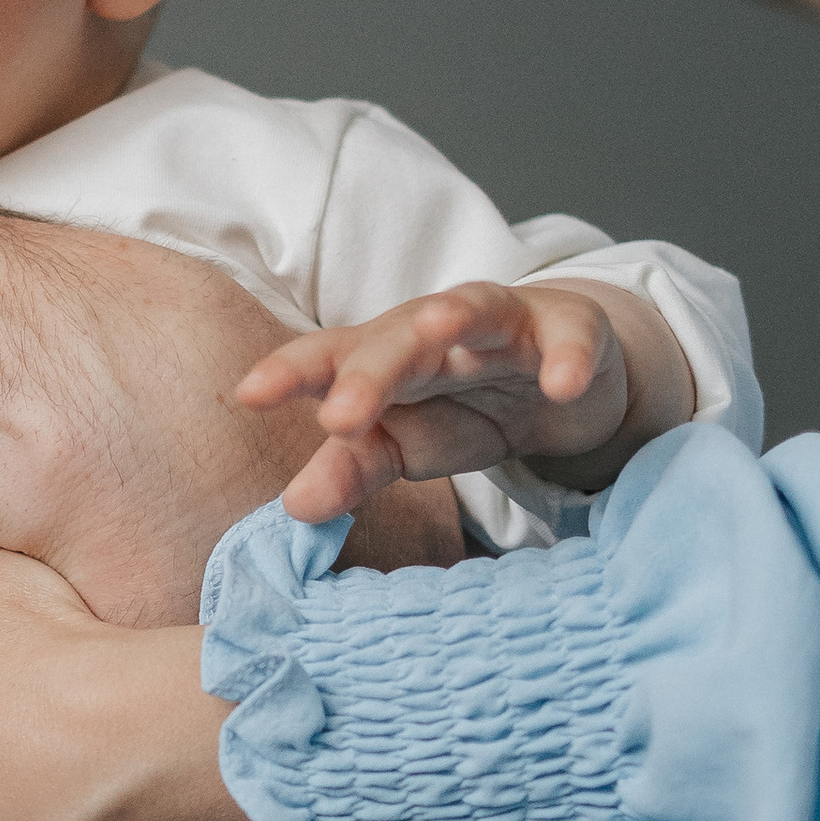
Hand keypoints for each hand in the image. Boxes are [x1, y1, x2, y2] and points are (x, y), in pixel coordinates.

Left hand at [241, 275, 689, 522]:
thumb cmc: (464, 406)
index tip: (250, 394)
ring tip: (435, 331)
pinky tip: (562, 386)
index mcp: (382, 356)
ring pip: (474, 311)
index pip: (328, 359)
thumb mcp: (406, 445)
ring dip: (454, 319)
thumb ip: (352, 469)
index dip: (290, 371)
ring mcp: (503, 324)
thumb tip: (294, 509)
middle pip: (394, 339)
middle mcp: (434, 329)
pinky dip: (566, 359)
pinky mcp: (569, 331)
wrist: (560, 378)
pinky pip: (568, 339)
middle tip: (340, 415)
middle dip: (367, 370)